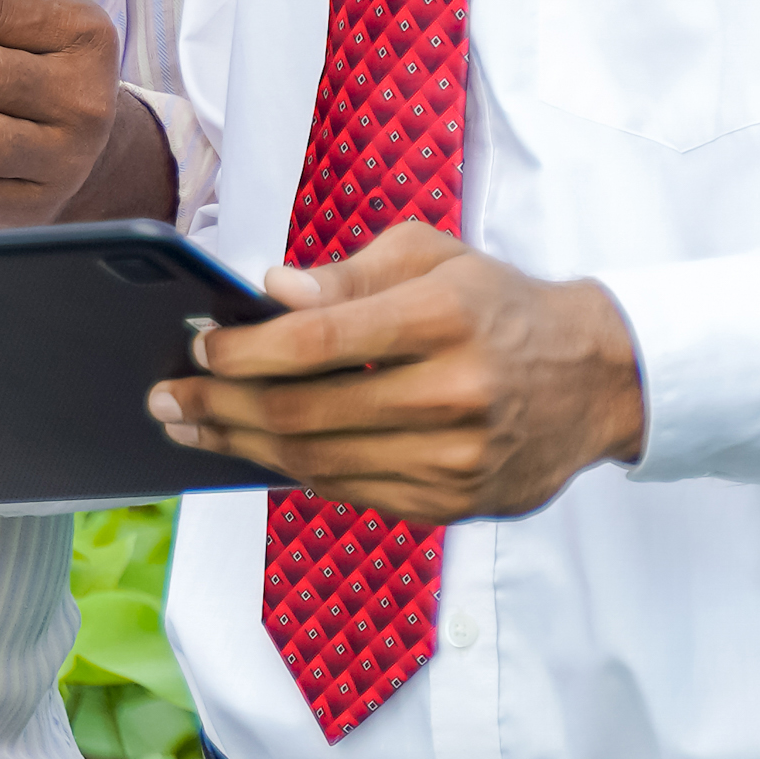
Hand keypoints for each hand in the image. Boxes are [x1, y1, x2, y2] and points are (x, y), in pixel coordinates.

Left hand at [143, 222, 640, 521]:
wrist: (594, 380)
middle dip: (219, 404)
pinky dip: (294, 471)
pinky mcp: (454, 502)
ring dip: (240, 446)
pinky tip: (256, 449)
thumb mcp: (434, 256)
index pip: (318, 340)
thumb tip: (274, 290)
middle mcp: (454, 393)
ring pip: (318, 462)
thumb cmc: (497, 304)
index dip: (244, 349)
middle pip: (305, 411)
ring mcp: (455, 458)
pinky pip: (351, 492)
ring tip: (191, 426)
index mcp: (445, 317)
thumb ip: (350, 272)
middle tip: (165, 397)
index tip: (196, 345)